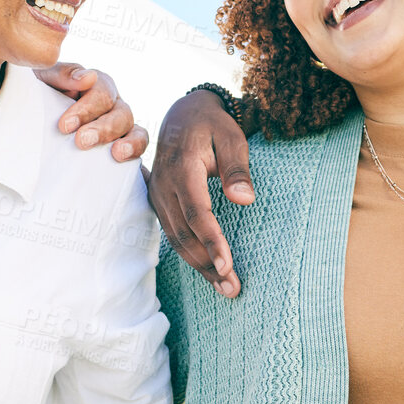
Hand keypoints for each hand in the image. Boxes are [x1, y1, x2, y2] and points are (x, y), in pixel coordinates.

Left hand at [34, 63, 148, 161]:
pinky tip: (122, 159)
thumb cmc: (40, 96)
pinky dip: (135, 149)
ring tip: (116, 154)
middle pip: (120, 112)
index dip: (85, 110)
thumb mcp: (45, 80)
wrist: (33, 119)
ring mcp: (120, 122)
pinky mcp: (123, 141)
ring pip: (134, 127)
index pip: (100, 93)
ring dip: (127, 141)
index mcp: (95, 84)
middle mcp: (112, 102)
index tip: (65, 126)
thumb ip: (64, 74)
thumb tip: (88, 77)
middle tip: (82, 141)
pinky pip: (139, 142)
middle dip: (102, 128)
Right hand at [149, 89, 253, 297]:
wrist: (182, 114)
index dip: (212, 241)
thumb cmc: (213, 126)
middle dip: (207, 264)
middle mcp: (164, 185)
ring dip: (199, 265)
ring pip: (175, 239)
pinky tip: (208, 270)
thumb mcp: (232, 136)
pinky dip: (190, 255)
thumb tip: (245, 200)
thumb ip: (237, 168)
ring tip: (225, 287)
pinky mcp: (159, 203)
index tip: (228, 265)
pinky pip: (172, 234)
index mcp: (182, 167)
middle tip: (233, 288)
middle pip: (184, 233)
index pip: (197, 212)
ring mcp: (158, 195)